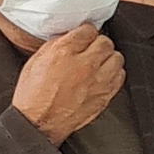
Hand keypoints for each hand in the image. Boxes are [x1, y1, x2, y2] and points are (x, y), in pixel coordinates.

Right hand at [12, 26, 122, 143]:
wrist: (39, 122)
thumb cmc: (33, 96)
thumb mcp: (35, 62)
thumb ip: (54, 46)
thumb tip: (67, 39)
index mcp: (63, 53)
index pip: (87, 30)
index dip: (86, 31)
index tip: (85, 34)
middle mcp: (84, 65)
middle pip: (105, 42)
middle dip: (99, 42)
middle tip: (92, 47)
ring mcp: (97, 81)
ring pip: (117, 58)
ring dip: (109, 57)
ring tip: (100, 60)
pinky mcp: (105, 95)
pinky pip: (120, 76)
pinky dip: (114, 73)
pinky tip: (105, 74)